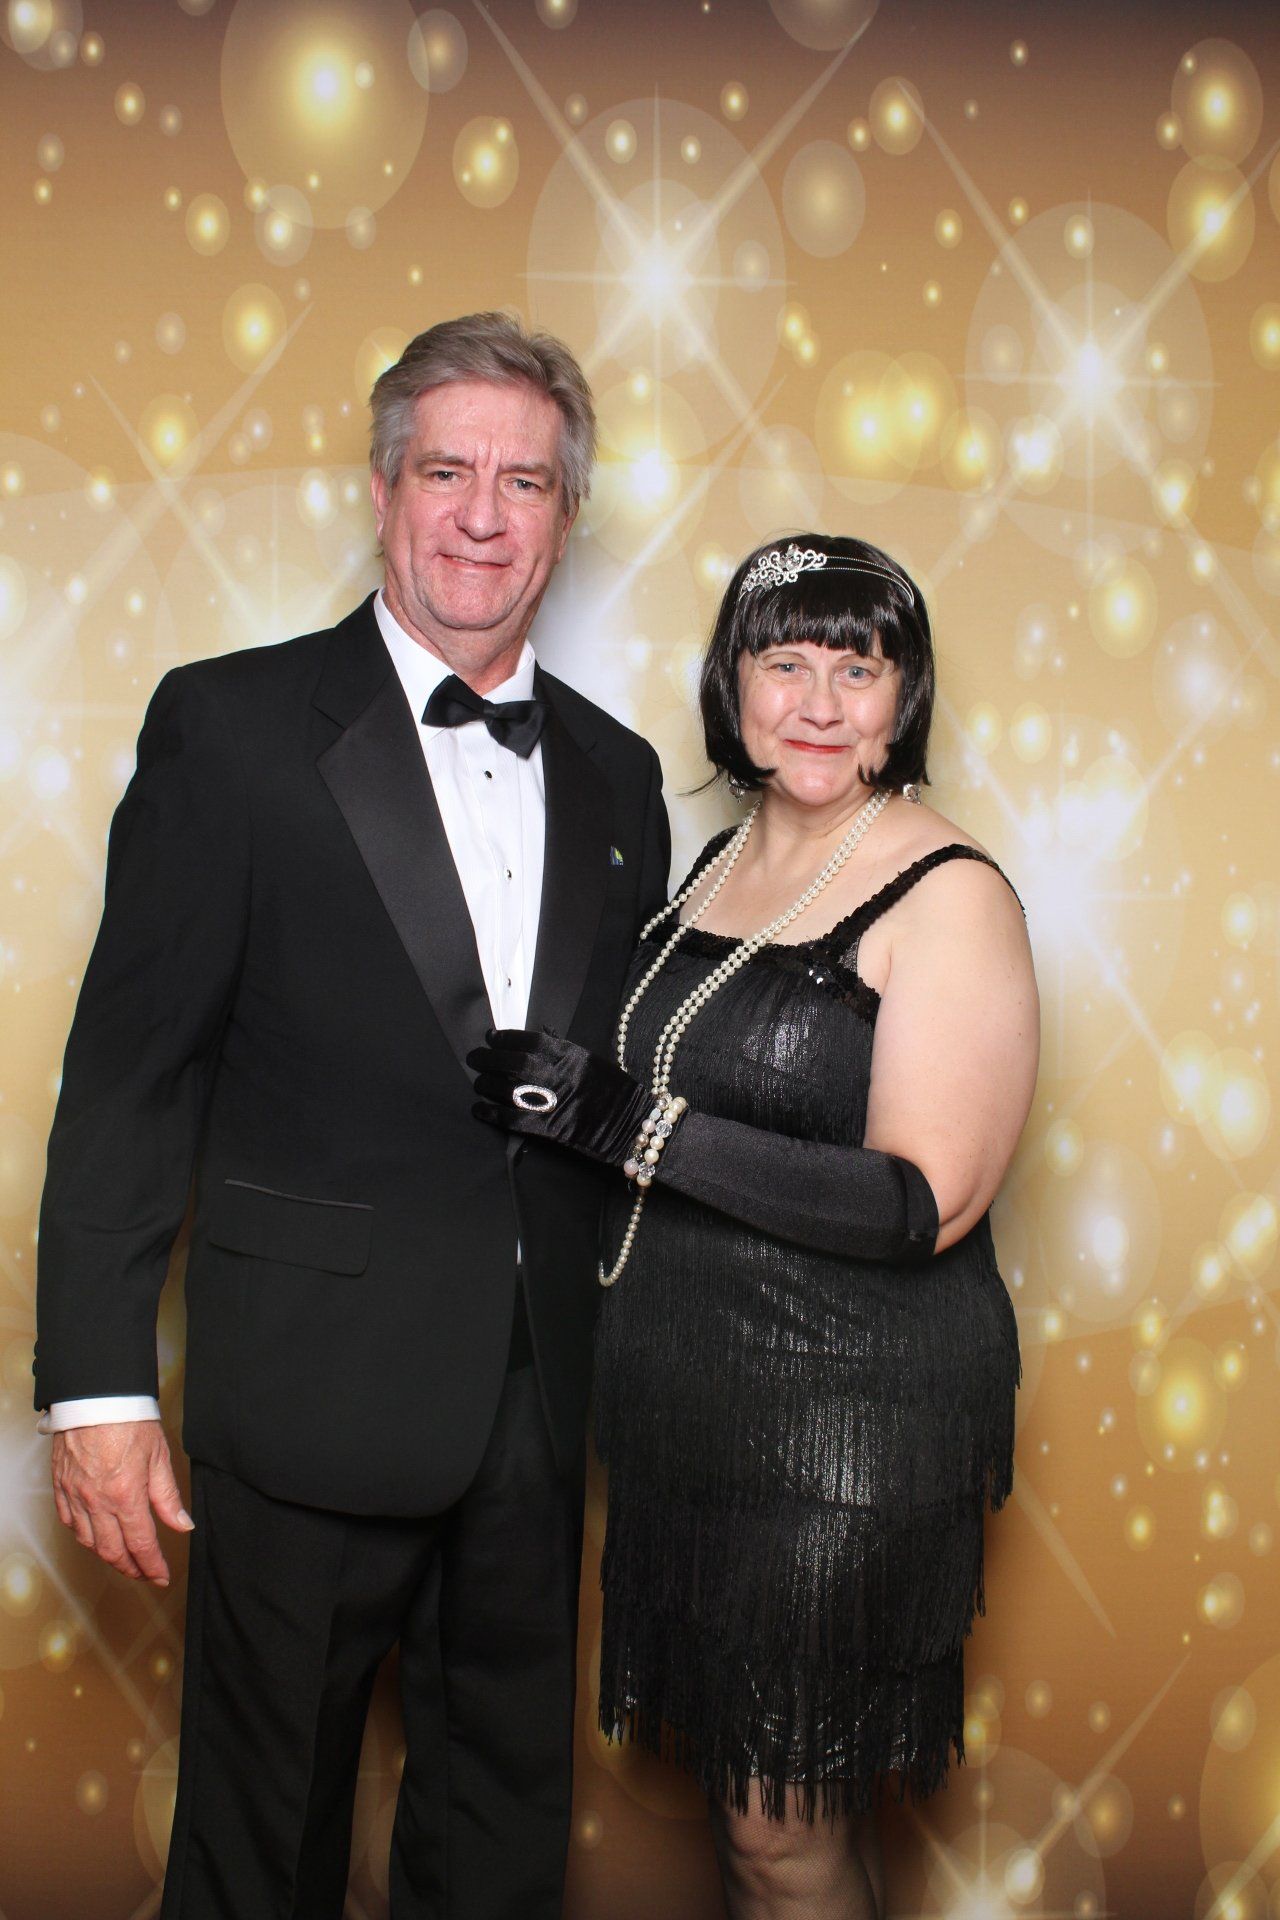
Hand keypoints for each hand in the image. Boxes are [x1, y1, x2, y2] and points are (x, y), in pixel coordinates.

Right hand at [51, 1421, 193, 1585]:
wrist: (95, 1397)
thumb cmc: (129, 1419)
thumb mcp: (159, 1457)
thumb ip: (168, 1497)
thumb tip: (182, 1525)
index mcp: (126, 1495)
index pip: (142, 1544)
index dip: (153, 1565)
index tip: (161, 1576)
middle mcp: (97, 1502)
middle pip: (112, 1551)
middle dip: (130, 1568)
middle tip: (144, 1573)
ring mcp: (76, 1496)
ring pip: (88, 1542)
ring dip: (107, 1556)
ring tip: (123, 1559)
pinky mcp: (61, 1487)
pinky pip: (69, 1523)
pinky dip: (83, 1536)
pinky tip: (93, 1537)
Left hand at [468, 1028, 652, 1166]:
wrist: (634, 1125)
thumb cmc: (617, 1093)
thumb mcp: (594, 1062)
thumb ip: (565, 1052)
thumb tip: (540, 1037)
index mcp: (573, 1056)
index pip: (530, 1041)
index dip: (506, 1038)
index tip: (491, 1037)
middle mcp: (562, 1076)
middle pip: (514, 1062)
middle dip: (489, 1059)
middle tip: (474, 1058)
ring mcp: (555, 1102)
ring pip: (508, 1089)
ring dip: (487, 1085)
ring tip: (477, 1083)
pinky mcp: (551, 1128)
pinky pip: (512, 1119)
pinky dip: (491, 1113)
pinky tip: (479, 1110)